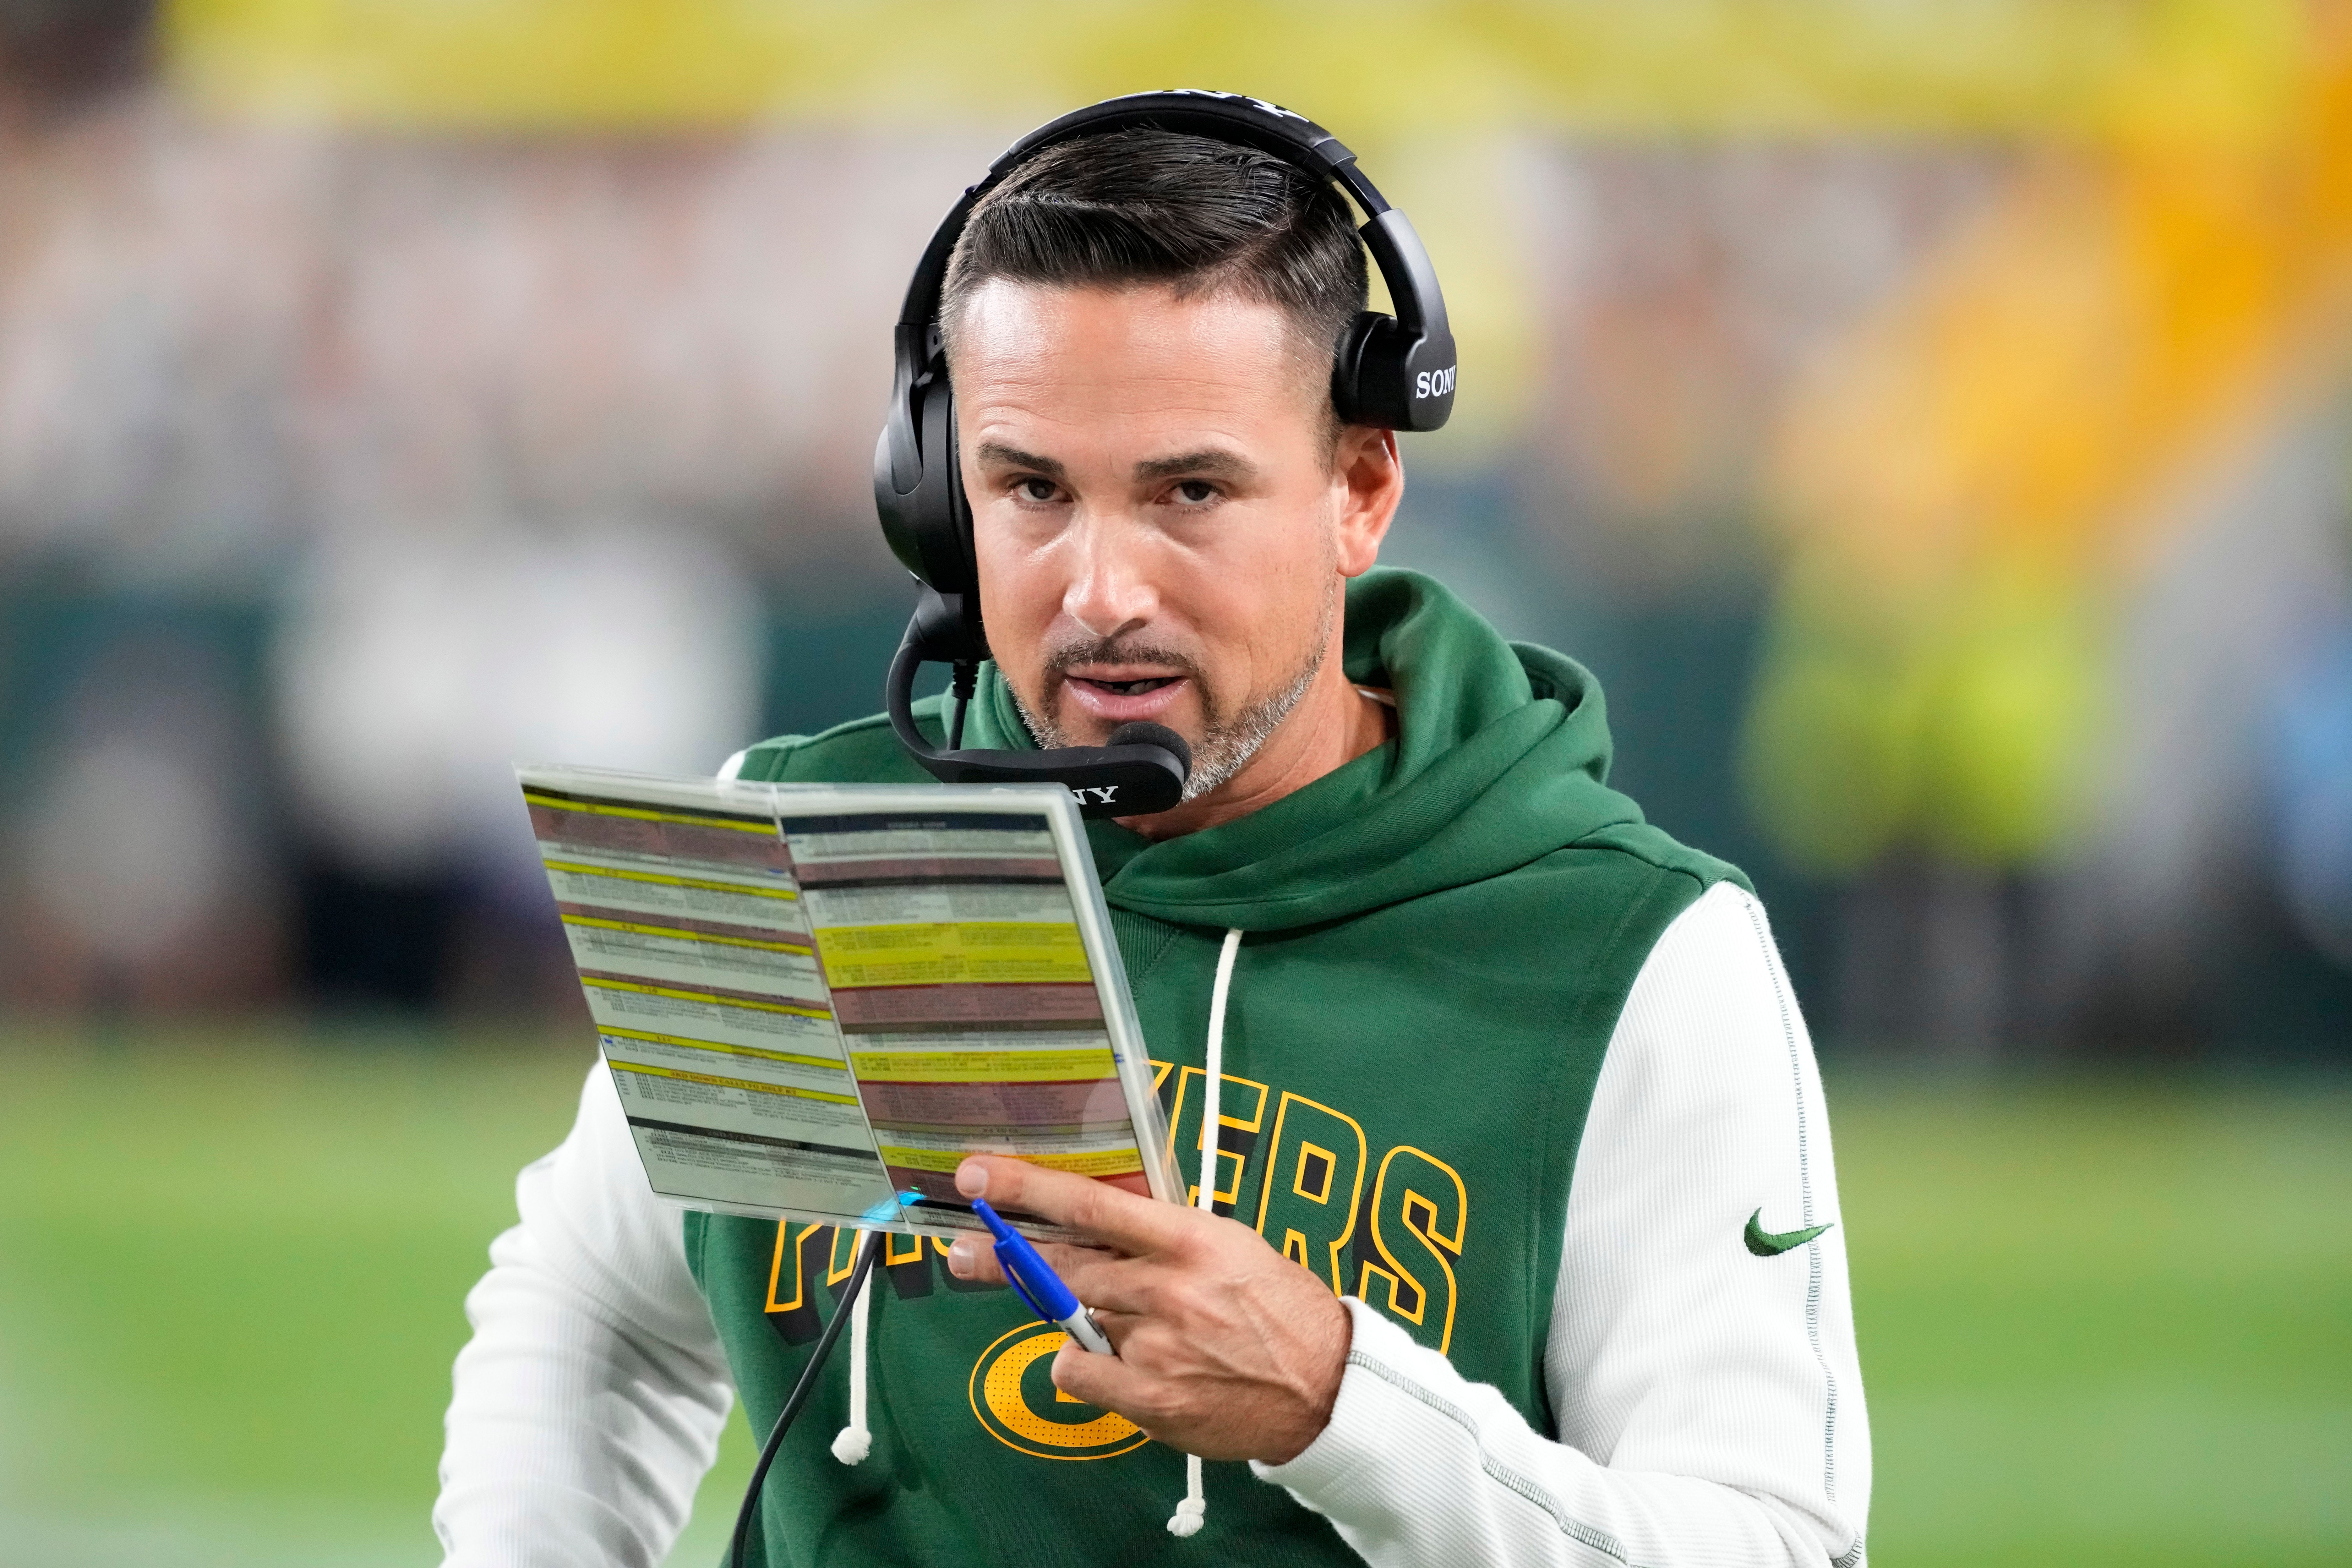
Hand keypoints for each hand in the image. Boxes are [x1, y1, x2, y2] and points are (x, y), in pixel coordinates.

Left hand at [945, 1154, 1350, 1463]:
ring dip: (1076, 1316)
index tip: (978, 1175)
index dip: (1027, 1188)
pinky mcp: (1149, 1399)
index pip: (1092, 1204)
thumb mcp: (1229, 1246)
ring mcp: (1156, 1346)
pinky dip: (1082, 1366)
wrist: (1325, 1387)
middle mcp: (1167, 1289)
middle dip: (1002, 1256)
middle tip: (963, 1252)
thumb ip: (1162, 1236)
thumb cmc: (1277, 1307)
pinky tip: (1119, 1364)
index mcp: (1191, 1240)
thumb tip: (1094, 1220)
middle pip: (1061, 1264)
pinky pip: (1078, 1373)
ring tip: (1125, 1324)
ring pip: (1072, 1320)